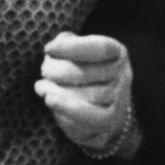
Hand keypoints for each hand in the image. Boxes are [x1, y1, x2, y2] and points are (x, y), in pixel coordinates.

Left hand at [36, 31, 136, 157]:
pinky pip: (89, 116)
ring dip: (55, 91)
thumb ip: (66, 43)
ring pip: (84, 96)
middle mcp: (123, 75)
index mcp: (117, 53)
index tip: (48, 49)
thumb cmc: (79, 72)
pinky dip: (66, 107)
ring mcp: (119, 100)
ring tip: (42, 87)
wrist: (94, 111)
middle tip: (44, 71)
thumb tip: (54, 49)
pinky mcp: (110, 120)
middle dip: (57, 71)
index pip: (101, 48)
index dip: (72, 48)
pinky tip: (49, 99)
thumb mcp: (74, 51)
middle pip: (86, 73)